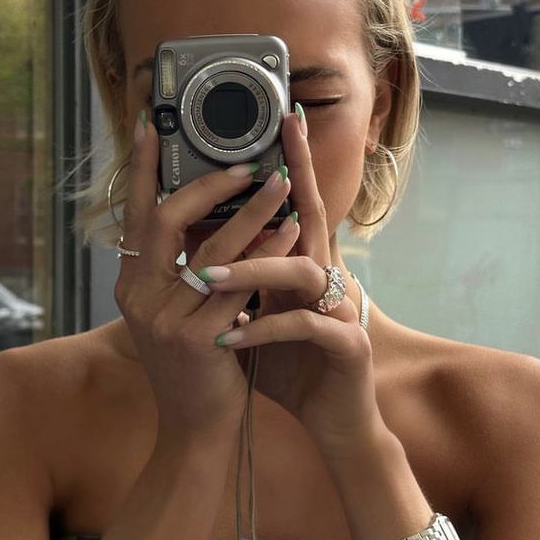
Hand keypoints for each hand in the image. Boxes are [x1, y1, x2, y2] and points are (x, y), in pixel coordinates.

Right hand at [114, 113, 300, 445]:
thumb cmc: (197, 362)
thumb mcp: (180, 309)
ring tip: (281, 183)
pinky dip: (268, 252)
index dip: (141, 170)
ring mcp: (165, 320)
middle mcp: (140, 298)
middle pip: (166, 222)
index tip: (150, 127)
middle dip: (208, 186)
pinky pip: (239, 285)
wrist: (197, 428)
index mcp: (133, 285)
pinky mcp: (197, 340)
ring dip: (250, 212)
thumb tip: (212, 214)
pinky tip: (292, 232)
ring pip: (210, 251)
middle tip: (246, 164)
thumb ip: (185, 267)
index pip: (135, 215)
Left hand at [204, 108, 381, 457]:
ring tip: (206, 279)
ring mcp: (337, 308)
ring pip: (301, 271)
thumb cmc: (290, 361)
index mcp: (300, 266)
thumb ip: (239, 280)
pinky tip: (229, 339)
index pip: (294, 205)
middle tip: (279, 136)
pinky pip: (304, 327)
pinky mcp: (344, 346)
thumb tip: (195, 251)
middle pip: (311, 215)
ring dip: (253, 269)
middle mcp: (323, 278)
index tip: (283, 121)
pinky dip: (264, 330)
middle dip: (297, 171)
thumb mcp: (257, 313)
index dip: (293, 162)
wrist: (334, 418)